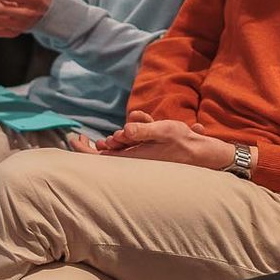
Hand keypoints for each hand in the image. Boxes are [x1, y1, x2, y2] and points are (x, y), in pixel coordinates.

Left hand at [94, 109, 236, 169]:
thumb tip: (123, 131)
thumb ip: (143, 130)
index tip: (74, 139)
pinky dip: (138, 131)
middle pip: (108, 155)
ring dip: (127, 130)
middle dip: (101, 142)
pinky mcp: (150, 156)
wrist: (206, 154)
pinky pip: (136, 144)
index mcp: (134, 158)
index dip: (83, 151)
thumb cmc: (186, 143)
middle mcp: (136, 162)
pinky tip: (146, 120)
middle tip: (83, 137)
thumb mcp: (164, 131)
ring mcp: (142, 159)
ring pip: (123, 145)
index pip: (101, 159)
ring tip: (140, 118)